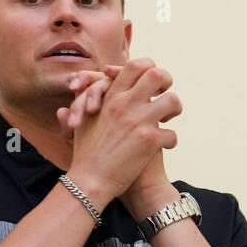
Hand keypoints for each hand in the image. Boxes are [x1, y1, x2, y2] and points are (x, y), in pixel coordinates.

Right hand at [58, 58, 182, 203]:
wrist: (90, 181)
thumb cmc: (85, 154)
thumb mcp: (81, 123)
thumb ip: (81, 104)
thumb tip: (72, 94)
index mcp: (111, 97)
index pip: (136, 65)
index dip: (149, 68)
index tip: (151, 83)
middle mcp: (125, 104)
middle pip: (158, 75)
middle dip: (167, 82)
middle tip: (165, 96)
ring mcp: (138, 121)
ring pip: (173, 101)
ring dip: (175, 110)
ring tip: (167, 121)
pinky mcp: (149, 140)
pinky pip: (172, 134)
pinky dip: (170, 141)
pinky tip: (164, 146)